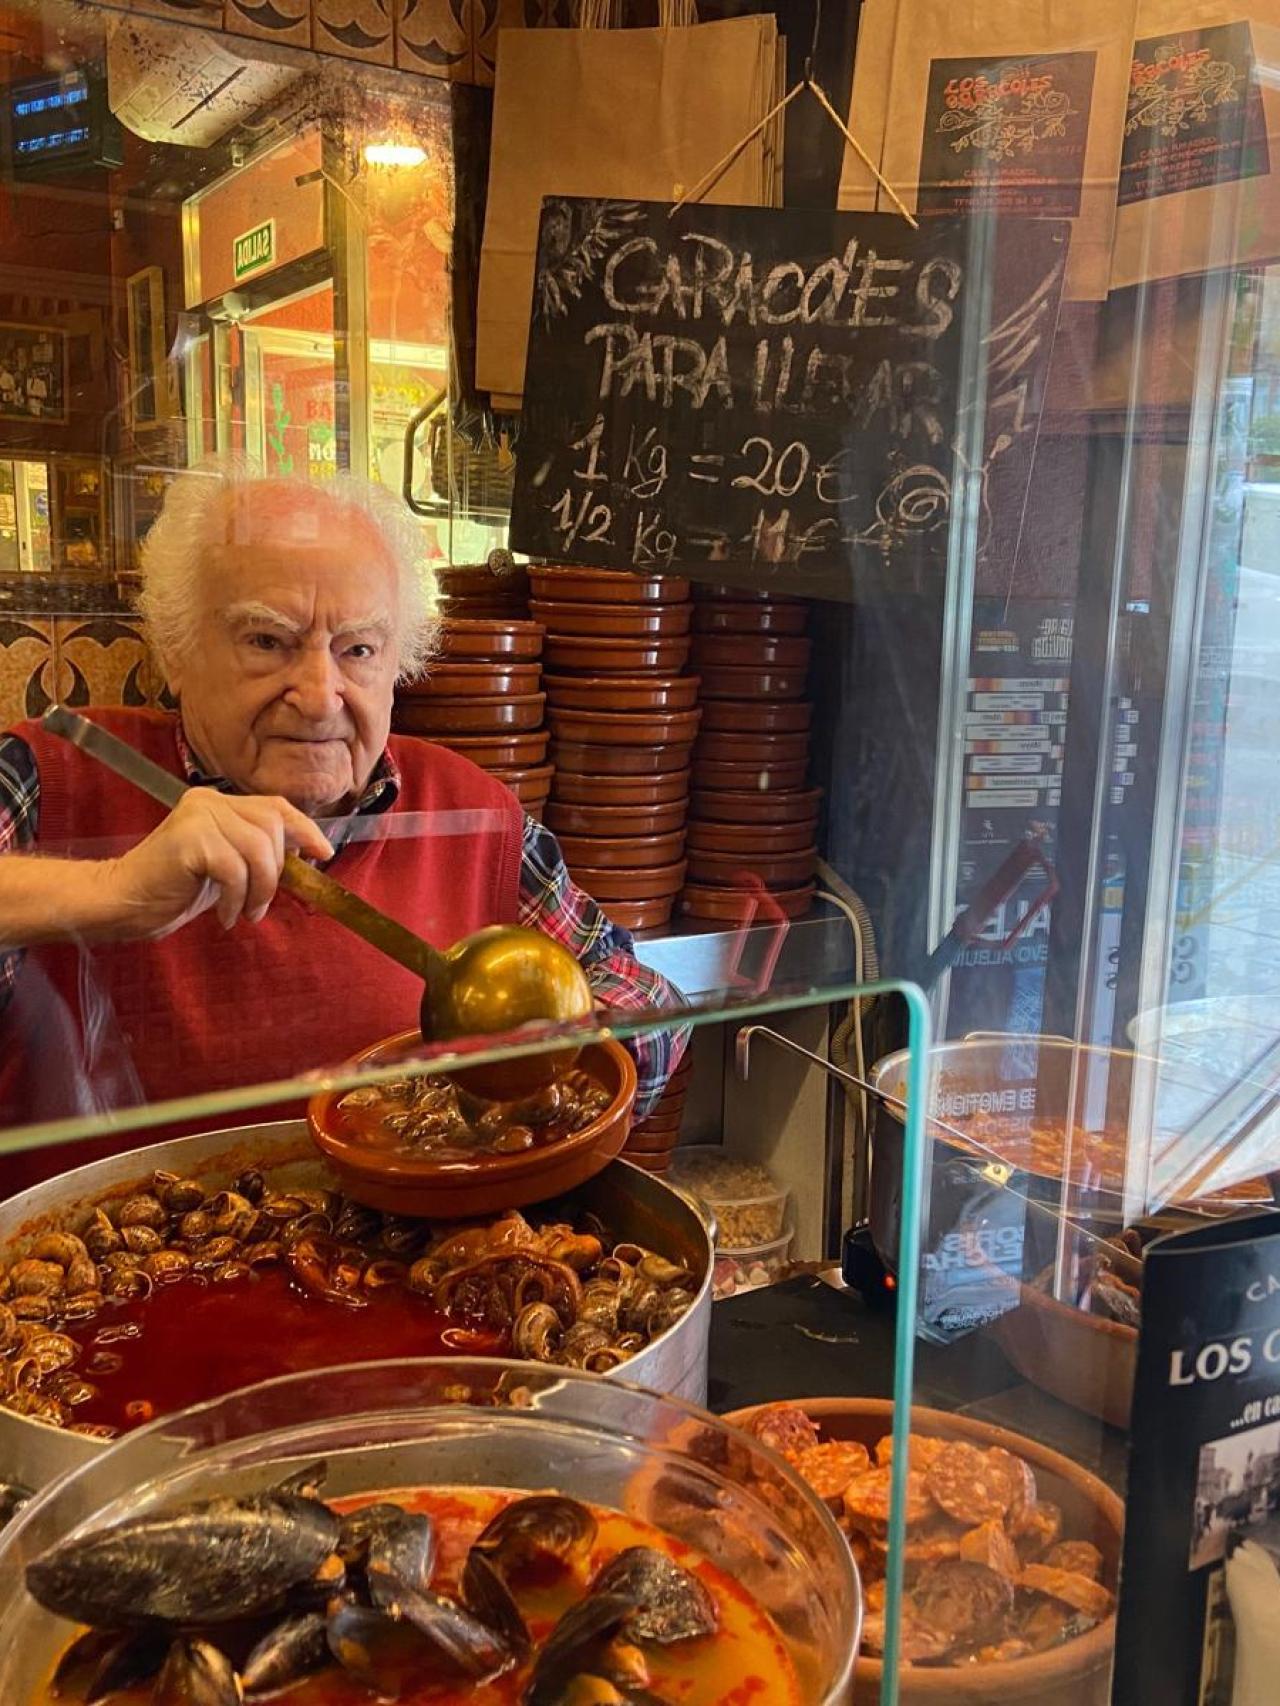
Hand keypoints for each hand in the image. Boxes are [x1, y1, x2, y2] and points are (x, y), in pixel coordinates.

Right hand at [100, 789, 333, 938]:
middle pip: (271, 828)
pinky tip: (226, 916)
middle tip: (260, 905)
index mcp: (218, 801)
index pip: (274, 807)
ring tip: (245, 913)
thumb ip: (257, 852)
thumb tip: (303, 852)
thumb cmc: (174, 888)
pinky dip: (237, 899)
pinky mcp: (190, 839)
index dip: (304, 828)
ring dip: (260, 890)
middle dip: (276, 873)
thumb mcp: (226, 866)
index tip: (323, 854)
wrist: (122, 902)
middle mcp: (209, 801)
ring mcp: (198, 816)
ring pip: (258, 850)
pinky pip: (235, 870)